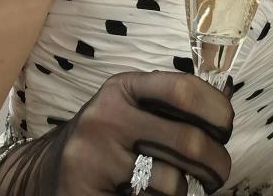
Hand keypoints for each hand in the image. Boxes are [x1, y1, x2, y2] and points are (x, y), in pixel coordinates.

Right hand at [55, 70, 233, 194]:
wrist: (46, 171)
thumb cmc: (106, 137)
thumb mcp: (131, 107)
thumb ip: (170, 105)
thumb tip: (225, 102)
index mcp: (122, 88)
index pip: (182, 89)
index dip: (216, 109)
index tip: (226, 128)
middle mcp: (106, 118)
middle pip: (188, 141)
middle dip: (217, 162)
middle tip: (220, 173)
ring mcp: (95, 159)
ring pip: (172, 182)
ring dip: (188, 190)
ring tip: (183, 186)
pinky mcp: (87, 195)